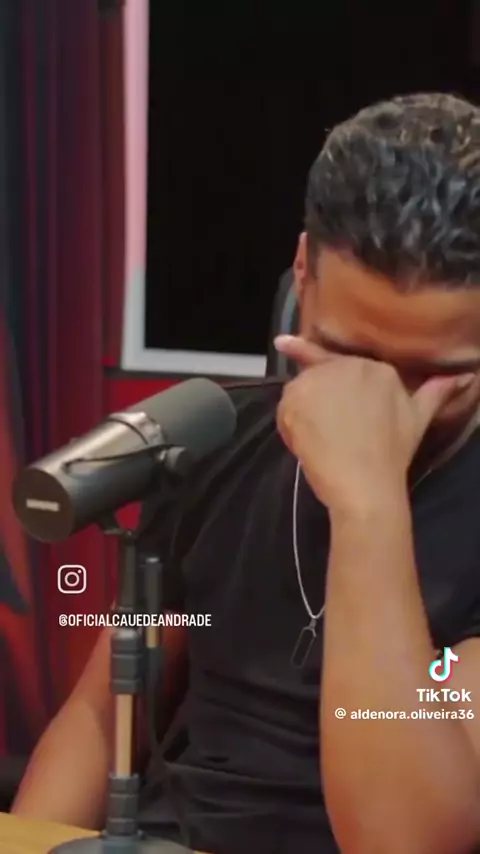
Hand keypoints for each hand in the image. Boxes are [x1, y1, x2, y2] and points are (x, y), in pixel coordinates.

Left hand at [274, 335, 472, 511]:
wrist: (365, 485)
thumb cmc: (392, 455)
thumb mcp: (418, 419)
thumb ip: (436, 392)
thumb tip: (466, 376)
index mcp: (377, 367)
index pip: (346, 369)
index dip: (339, 395)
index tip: (341, 418)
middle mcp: (348, 364)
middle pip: (321, 375)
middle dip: (323, 402)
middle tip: (334, 434)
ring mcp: (320, 378)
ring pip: (301, 390)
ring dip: (306, 413)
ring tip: (323, 441)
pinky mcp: (296, 397)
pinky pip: (285, 406)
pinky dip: (291, 425)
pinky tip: (308, 444)